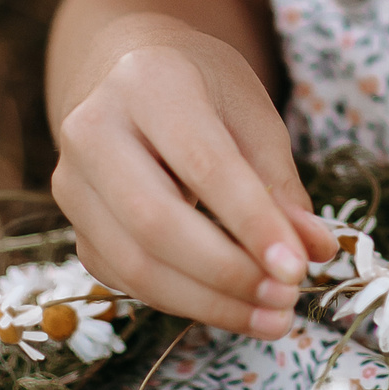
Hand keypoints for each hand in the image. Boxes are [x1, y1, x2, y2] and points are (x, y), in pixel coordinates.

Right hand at [52, 23, 336, 336]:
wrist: (127, 73)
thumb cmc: (201, 90)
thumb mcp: (251, 114)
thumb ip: (279, 184)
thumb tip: (315, 250)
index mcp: (146, 83)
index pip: (204, 165)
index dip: (252, 223)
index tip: (298, 267)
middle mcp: (92, 131)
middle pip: (155, 223)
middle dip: (228, 274)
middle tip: (286, 300)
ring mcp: (73, 183)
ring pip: (136, 265)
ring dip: (209, 303)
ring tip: (271, 315)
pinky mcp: (75, 227)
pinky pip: (128, 280)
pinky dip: (184, 302)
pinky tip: (233, 306)